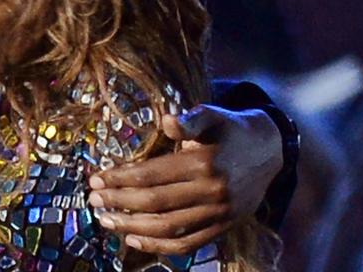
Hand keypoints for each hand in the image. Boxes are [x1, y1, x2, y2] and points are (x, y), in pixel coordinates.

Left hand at [87, 105, 282, 254]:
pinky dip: (158, 247)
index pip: (151, 175)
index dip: (120, 179)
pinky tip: (132, 240)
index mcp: (204, 163)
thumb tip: (166, 121)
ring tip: (105, 220)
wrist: (269, 150)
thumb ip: (189, 120)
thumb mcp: (211, 115)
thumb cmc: (228, 129)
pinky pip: (188, 244)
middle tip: (93, 199)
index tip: (96, 178)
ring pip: (168, 228)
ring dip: (131, 227)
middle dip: (119, 202)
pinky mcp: (223, 227)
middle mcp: (212, 192)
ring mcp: (219, 214)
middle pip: (155, 203)